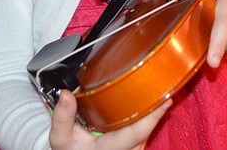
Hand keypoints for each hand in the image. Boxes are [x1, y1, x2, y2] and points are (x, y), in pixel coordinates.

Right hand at [49, 90, 170, 149]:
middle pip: (147, 126)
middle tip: (158, 82)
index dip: (154, 115)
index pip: (138, 131)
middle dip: (152, 106)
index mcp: (111, 149)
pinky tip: (146, 102)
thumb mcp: (61, 138)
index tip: (165, 100)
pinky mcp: (136, 146)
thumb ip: (62, 118)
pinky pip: (146, 130)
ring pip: (149, 128)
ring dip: (150, 110)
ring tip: (153, 88)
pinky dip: (146, 116)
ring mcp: (134, 149)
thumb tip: (66, 94)